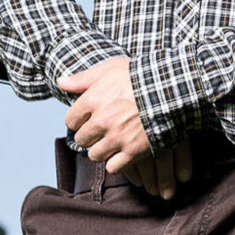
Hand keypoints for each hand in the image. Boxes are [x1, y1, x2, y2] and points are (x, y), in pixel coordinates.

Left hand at [62, 57, 192, 199]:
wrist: (174, 88)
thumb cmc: (141, 75)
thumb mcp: (110, 68)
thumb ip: (83, 78)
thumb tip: (60, 82)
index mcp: (93, 100)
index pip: (71, 120)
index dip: (79, 120)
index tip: (88, 119)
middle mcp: (101, 121)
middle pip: (81, 139)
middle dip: (89, 136)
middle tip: (101, 131)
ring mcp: (117, 137)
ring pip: (95, 155)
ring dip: (101, 150)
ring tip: (112, 143)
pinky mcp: (133, 151)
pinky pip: (113, 166)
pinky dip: (116, 162)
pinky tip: (123, 153)